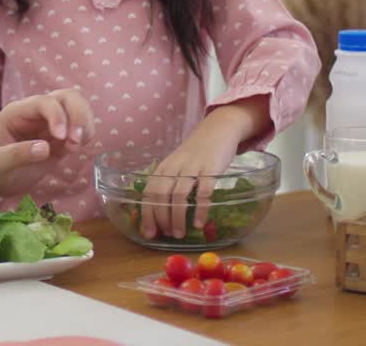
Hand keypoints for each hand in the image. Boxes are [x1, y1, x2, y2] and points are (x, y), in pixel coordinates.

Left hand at [0, 89, 94, 197]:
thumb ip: (17, 154)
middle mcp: (37, 114)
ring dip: (85, 124)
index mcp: (19, 112)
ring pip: (78, 109)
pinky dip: (85, 136)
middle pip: (68, 97)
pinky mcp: (60, 141)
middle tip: (77, 140)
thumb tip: (45, 148)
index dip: (57, 115)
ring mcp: (50, 126)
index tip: (61, 137)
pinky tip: (76, 150)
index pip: (45, 103)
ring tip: (77, 146)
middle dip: (78, 114)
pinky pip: (79, 130)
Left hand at [140, 106, 249, 240]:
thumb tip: (161, 214)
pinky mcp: (211, 169)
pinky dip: (200, 209)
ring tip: (180, 233)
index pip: (149, 193)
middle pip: (161, 195)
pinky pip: (203, 192)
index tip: (149, 233)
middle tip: (167, 235)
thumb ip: (168, 183)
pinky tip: (199, 223)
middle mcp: (174, 168)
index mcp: (163, 168)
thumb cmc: (195, 153)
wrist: (217, 130)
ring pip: (179, 196)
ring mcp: (192, 168)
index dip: (147, 214)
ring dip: (177, 217)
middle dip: (161, 219)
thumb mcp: (176, 165)